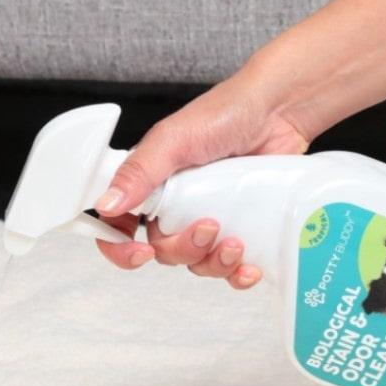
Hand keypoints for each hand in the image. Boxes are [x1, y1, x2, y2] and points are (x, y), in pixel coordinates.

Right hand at [92, 65, 309, 286]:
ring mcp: (209, 218)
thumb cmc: (225, 114)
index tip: (139, 253)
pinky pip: (233, 267)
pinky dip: (239, 275)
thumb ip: (138, 173)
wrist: (279, 110)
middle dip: (184, 250)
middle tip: (208, 227)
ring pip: (198, 263)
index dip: (121, 248)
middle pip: (164, 252)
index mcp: (150, 186)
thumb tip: (107, 204)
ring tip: (236, 242)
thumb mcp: (173, 140)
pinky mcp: (242, 228)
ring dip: (214, 264)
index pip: (119, 226)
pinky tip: (251, 267)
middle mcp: (175, 206)